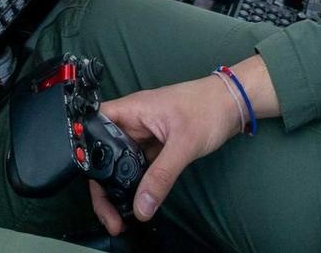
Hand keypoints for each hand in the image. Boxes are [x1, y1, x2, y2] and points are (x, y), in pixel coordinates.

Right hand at [88, 75, 244, 232]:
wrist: (235, 103)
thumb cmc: (208, 109)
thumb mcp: (183, 144)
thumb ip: (161, 176)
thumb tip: (141, 207)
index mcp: (132, 110)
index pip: (93, 127)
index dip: (85, 152)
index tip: (88, 184)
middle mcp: (133, 121)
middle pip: (104, 153)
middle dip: (103, 186)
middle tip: (109, 216)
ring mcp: (145, 133)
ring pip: (121, 162)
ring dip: (119, 188)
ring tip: (119, 216)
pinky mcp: (157, 144)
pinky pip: (138, 166)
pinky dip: (136, 183)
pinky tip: (137, 201)